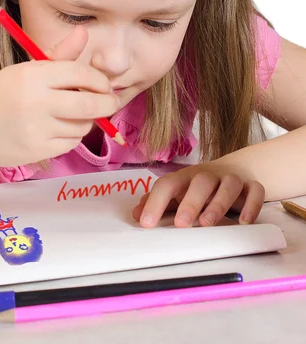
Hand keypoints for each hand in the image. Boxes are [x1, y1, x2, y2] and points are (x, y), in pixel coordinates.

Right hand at [0, 26, 119, 166]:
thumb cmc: (2, 94)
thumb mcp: (27, 70)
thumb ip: (59, 55)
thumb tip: (84, 32)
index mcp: (32, 76)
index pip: (79, 73)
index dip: (99, 79)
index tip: (104, 85)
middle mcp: (35, 102)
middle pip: (89, 104)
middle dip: (108, 103)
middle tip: (112, 102)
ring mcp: (36, 129)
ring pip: (82, 126)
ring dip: (86, 120)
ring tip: (73, 115)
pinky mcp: (37, 151)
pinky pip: (71, 143)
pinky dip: (72, 136)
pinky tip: (59, 129)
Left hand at [132, 165, 264, 227]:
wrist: (236, 169)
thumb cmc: (200, 188)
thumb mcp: (178, 193)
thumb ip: (157, 203)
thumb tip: (136, 215)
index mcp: (186, 177)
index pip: (168, 183)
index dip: (156, 201)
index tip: (147, 223)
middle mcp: (208, 175)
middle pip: (200, 181)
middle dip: (190, 202)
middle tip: (181, 223)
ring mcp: (231, 179)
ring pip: (228, 184)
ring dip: (218, 203)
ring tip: (207, 223)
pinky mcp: (251, 186)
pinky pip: (255, 191)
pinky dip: (251, 205)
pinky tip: (243, 222)